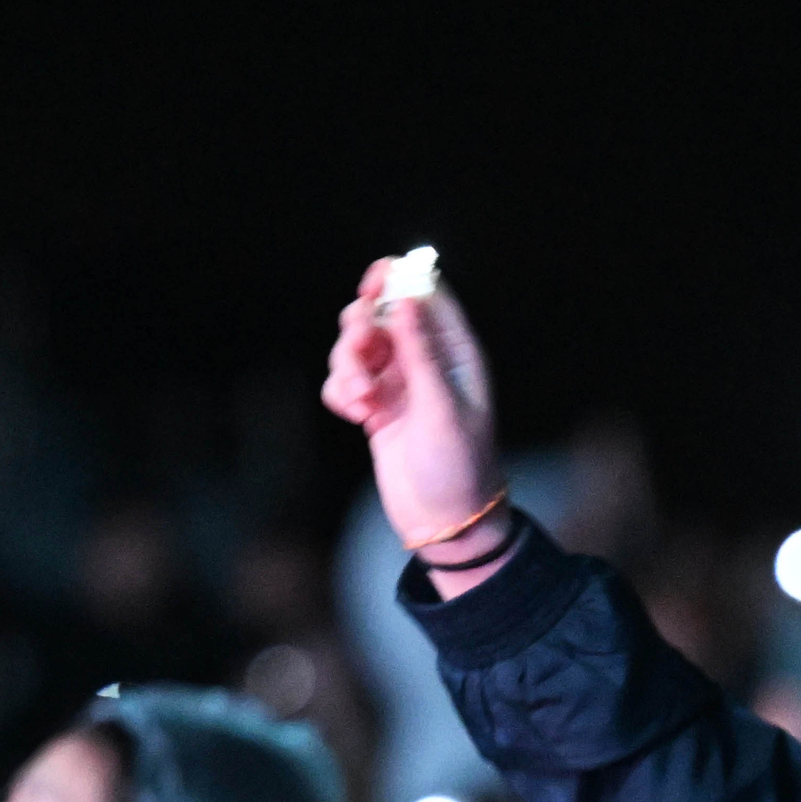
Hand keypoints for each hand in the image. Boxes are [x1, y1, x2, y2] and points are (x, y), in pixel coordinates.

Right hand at [319, 257, 509, 587]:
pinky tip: (356, 415)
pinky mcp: (375, 407)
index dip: (398, 280)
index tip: (373, 282)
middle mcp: (426, 361)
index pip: (426, 296)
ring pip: (355, 346)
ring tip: (362, 401)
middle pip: (380, 313)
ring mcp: (398, 383)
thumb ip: (421, 352)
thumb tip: (406, 299)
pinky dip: (341, 392)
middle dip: (361, 328)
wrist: (446, 522)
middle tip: (362, 350)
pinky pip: (343, 381)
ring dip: (348, 366)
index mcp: (456, 353)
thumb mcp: (442, 406)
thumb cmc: (459, 466)